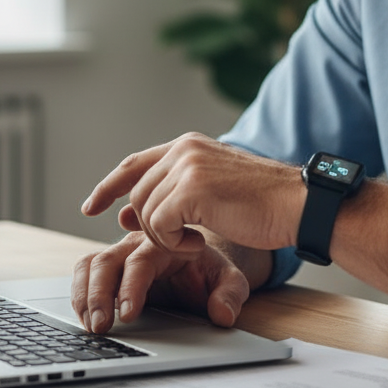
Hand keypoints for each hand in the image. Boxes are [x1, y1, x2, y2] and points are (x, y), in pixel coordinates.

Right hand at [71, 231, 250, 334]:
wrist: (201, 264)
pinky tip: (85, 319)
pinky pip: (84, 272)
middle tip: (101, 327)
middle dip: (99, 295)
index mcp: (166, 244)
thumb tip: (223, 315)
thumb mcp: (230, 279)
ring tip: (91, 327)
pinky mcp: (109, 269)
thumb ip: (230, 294)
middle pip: (107, 261)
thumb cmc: (211, 271)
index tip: (128, 314)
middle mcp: (138, 245)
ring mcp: (121, 255)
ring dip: (84, 296)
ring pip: (89, 264)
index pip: (141, 261)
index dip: (131, 287)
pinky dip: (78, 294)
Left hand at [80, 132, 302, 255]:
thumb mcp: (212, 188)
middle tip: (179, 241)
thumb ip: (173, 192)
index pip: (134, 163)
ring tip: (196, 239)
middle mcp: (184, 149)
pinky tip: (199, 242)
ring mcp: (187, 166)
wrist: (296, 204)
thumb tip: (126, 211)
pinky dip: (173, 242)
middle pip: (137, 193)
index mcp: (189, 144)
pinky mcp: (191, 189)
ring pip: (145, 211)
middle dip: (147, 225)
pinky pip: (158, 224)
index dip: (108, 186)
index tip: (91, 206)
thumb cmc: (262, 203)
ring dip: (165, 236)